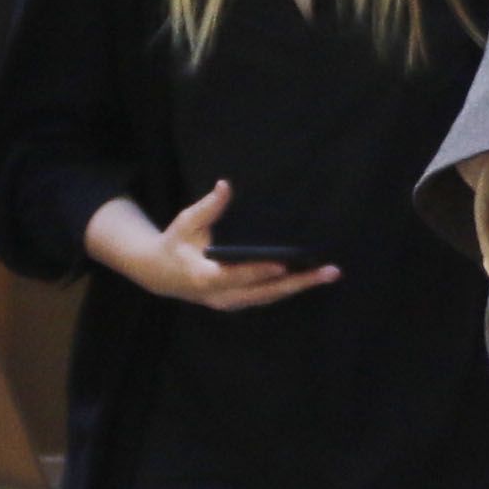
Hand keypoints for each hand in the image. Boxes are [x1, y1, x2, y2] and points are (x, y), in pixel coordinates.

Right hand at [107, 180, 339, 310]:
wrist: (159, 274)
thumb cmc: (174, 244)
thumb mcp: (186, 223)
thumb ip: (208, 207)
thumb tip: (225, 185)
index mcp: (204, 277)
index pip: (236, 275)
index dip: (259, 271)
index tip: (284, 264)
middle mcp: (221, 296)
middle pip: (264, 292)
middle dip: (298, 282)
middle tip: (329, 272)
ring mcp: (231, 303)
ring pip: (270, 297)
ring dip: (300, 287)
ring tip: (329, 274)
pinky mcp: (238, 302)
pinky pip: (267, 297)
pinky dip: (290, 288)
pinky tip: (311, 277)